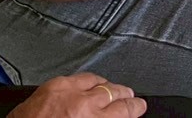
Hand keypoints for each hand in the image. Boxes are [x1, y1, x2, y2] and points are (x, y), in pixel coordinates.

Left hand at [8, 74, 145, 116]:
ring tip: (113, 89)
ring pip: (98, 81)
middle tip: (130, 97)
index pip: (125, 109)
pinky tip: (90, 83)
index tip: (139, 106)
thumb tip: (114, 117)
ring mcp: (67, 93)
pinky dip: (88, 81)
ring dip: (107, 86)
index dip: (135, 107)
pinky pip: (78, 77)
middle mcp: (82, 106)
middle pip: (113, 92)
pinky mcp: (52, 86)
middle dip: (124, 94)